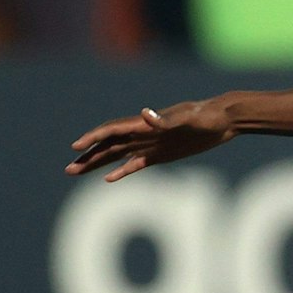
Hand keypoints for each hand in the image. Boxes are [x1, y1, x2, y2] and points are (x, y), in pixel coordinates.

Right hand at [66, 100, 232, 180]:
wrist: (224, 119)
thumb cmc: (206, 116)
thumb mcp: (188, 118)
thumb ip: (165, 119)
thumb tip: (144, 114)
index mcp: (145, 124)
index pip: (112, 130)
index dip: (94, 138)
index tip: (76, 147)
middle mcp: (143, 134)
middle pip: (108, 145)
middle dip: (89, 156)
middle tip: (69, 169)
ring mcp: (150, 144)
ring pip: (117, 155)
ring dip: (98, 163)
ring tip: (77, 172)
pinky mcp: (161, 154)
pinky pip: (135, 164)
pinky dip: (121, 171)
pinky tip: (108, 179)